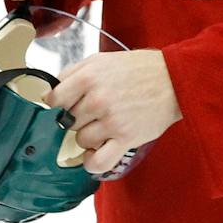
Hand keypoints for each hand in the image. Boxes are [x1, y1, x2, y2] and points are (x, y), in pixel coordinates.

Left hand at [47, 50, 181, 174]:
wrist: (172, 80)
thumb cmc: (138, 69)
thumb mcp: (101, 60)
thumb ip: (73, 73)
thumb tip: (50, 92)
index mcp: (89, 76)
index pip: (54, 99)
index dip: (58, 103)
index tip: (65, 104)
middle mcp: (98, 99)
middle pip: (69, 121)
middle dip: (79, 117)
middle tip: (96, 110)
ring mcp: (111, 120)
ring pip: (81, 140)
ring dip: (90, 136)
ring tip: (105, 125)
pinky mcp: (125, 139)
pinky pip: (98, 162)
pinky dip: (92, 162)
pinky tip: (96, 154)